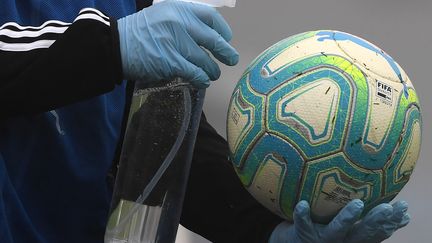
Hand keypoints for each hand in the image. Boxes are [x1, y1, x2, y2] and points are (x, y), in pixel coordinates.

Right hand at [117, 0, 238, 87]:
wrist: (117, 46)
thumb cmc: (140, 33)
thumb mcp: (163, 15)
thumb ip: (184, 21)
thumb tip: (207, 35)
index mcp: (179, 9)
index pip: (210, 17)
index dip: (223, 29)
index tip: (227, 38)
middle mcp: (180, 23)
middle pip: (213, 40)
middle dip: (226, 52)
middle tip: (232, 59)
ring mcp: (176, 43)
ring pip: (205, 59)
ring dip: (212, 69)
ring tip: (214, 73)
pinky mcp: (171, 62)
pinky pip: (195, 72)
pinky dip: (202, 78)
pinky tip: (203, 81)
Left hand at [269, 200, 409, 242]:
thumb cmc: (324, 231)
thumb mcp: (346, 229)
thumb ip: (365, 221)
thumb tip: (390, 203)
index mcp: (353, 239)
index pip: (377, 232)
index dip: (392, 223)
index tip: (405, 210)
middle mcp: (341, 241)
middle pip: (362, 232)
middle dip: (376, 220)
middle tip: (388, 207)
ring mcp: (322, 239)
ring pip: (337, 229)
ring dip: (347, 218)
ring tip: (356, 204)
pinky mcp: (302, 234)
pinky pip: (302, 224)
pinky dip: (302, 215)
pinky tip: (302, 204)